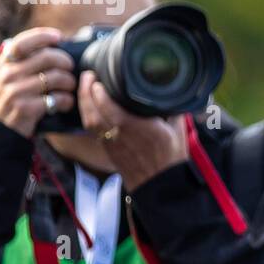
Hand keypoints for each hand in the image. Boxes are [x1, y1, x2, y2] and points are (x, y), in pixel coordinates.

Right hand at [0, 28, 76, 137]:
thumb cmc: (7, 101)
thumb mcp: (2, 78)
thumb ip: (18, 61)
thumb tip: (44, 43)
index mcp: (3, 64)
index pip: (23, 42)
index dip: (43, 36)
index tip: (59, 37)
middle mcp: (8, 75)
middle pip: (47, 58)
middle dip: (66, 62)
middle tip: (69, 69)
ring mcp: (16, 91)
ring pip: (57, 77)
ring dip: (69, 83)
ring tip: (68, 88)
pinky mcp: (27, 108)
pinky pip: (58, 98)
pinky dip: (67, 101)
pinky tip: (64, 103)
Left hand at [77, 71, 187, 189]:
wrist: (161, 187)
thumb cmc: (170, 161)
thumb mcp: (178, 132)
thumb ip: (173, 112)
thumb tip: (174, 97)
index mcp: (136, 128)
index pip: (109, 107)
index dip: (98, 92)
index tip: (96, 79)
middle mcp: (119, 135)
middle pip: (92, 112)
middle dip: (85, 92)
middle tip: (86, 76)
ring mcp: (112, 144)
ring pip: (89, 122)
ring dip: (84, 104)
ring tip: (86, 90)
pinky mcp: (109, 151)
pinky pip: (93, 131)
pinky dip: (89, 116)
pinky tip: (92, 109)